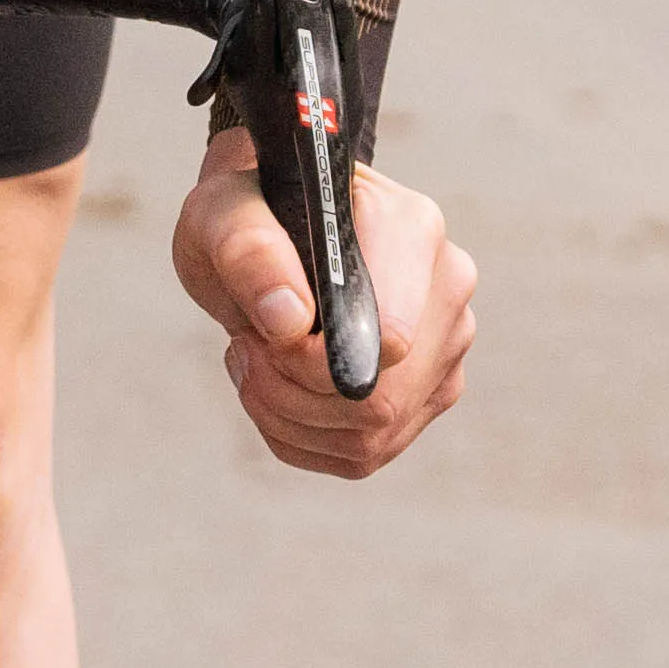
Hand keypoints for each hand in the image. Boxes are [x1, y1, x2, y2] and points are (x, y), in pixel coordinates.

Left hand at [171, 133, 472, 476]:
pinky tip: (280, 388)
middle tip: (247, 349)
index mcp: (411, 228)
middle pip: (381, 400)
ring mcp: (447, 347)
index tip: (266, 335)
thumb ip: (248, 251)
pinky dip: (301, 437)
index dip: (312, 361)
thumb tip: (289, 321)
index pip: (390, 337)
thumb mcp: (221, 212)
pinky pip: (363, 455)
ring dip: (287, 417)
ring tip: (257, 360)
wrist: (269, 234)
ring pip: (371, 437)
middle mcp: (447, 288)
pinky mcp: (428, 395)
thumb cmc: (249, 215)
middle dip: (291, 394)